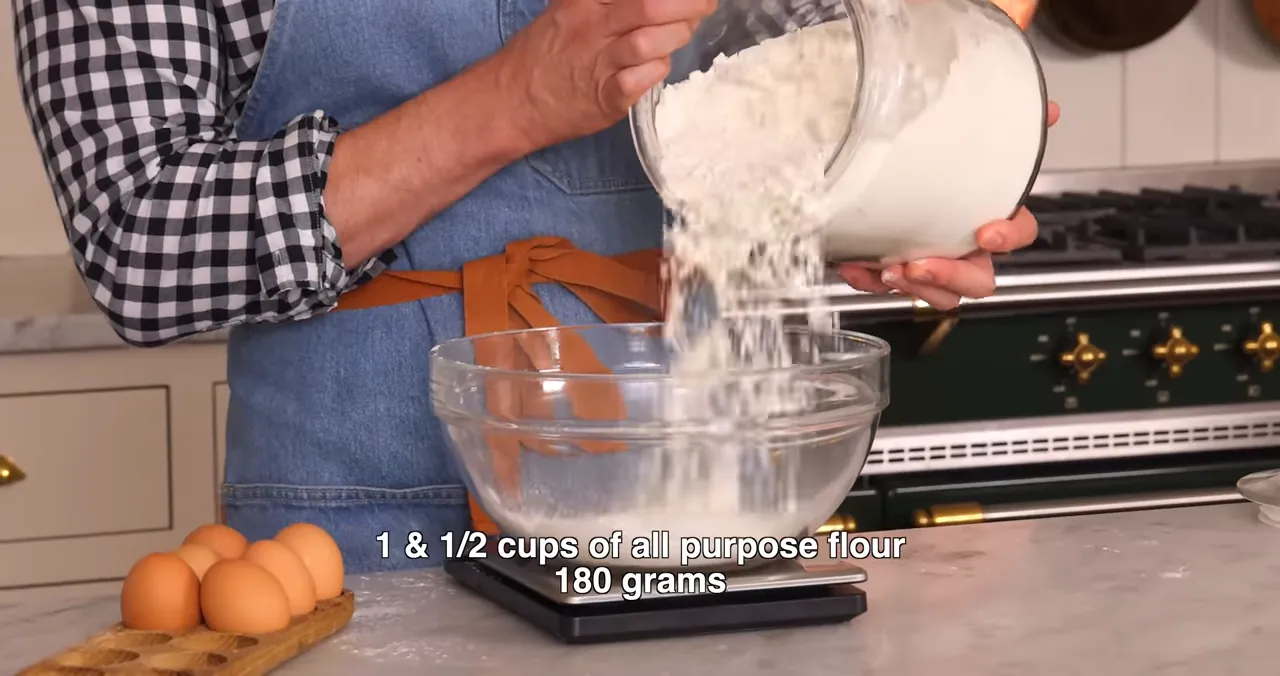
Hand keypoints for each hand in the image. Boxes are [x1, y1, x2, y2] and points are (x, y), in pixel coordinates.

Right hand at [495, 0, 717, 150]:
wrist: (510, 101)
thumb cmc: (547, 53)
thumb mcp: (571, 9)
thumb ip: (609, 1)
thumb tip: (659, 2)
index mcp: (585, 0)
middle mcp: (592, 27)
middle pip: (650, 5)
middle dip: (688, 4)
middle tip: (705, 4)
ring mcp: (598, 64)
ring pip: (649, 42)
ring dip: (677, 36)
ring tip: (683, 34)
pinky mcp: (605, 99)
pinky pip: (641, 81)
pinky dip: (657, 71)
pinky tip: (657, 67)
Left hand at [837, 102, 1060, 310]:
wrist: (882, 170)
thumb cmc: (940, 166)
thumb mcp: (971, 142)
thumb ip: (1010, 128)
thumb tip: (1048, 110)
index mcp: (992, 219)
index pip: (1019, 234)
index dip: (1009, 237)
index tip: (987, 232)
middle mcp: (966, 248)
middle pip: (978, 280)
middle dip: (950, 276)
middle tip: (920, 264)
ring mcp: (934, 264)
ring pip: (938, 295)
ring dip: (913, 286)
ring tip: (887, 269)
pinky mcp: (897, 273)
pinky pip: (887, 288)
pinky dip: (870, 280)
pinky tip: (855, 266)